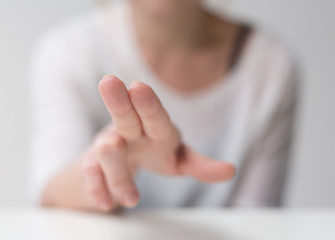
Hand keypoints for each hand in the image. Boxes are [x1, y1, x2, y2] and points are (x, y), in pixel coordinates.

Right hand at [82, 75, 234, 210]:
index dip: (148, 103)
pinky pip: (92, 174)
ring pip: (108, 152)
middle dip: (117, 101)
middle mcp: (130, 130)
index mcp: (157, 127)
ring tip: (133, 199)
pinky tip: (105, 203)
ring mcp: (109, 145)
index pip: (155, 114)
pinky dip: (99, 188)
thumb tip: (231, 170)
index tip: (139, 86)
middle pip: (123, 115)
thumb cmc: (158, 152)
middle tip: (109, 81)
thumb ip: (201, 165)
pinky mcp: (94, 163)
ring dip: (119, 173)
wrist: (127, 160)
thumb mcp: (181, 159)